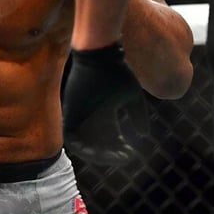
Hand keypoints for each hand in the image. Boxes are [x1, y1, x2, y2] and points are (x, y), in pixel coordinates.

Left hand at [62, 43, 145, 165]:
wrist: (99, 56)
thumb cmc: (117, 72)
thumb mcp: (132, 97)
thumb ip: (138, 116)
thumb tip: (144, 135)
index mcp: (105, 115)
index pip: (111, 140)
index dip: (120, 150)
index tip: (132, 154)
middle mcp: (91, 118)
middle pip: (98, 146)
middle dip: (109, 155)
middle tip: (121, 157)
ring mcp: (79, 116)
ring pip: (83, 145)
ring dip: (94, 154)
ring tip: (109, 157)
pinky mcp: (69, 113)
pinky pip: (70, 136)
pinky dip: (79, 146)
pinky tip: (93, 150)